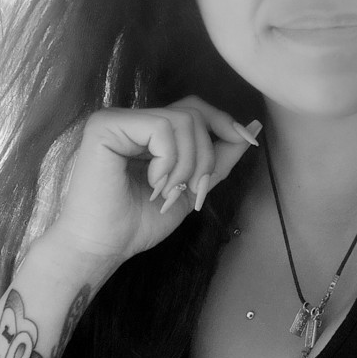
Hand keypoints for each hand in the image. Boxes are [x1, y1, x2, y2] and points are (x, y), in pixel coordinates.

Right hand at [42, 97, 261, 264]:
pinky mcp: (106, 125)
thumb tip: (253, 127)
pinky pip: (161, 127)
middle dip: (205, 156)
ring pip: (183, 120)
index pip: (195, 109)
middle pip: (194, 113)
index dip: (225, 123)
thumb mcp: (191, 187)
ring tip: (166, 192)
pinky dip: (168, 161)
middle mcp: (131, 119)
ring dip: (187, 164)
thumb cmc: (137, 223)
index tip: (249, 141)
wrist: (103, 248)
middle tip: (191, 191)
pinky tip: (152, 182)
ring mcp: (117, 119)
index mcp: (147, 132)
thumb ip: (219, 158)